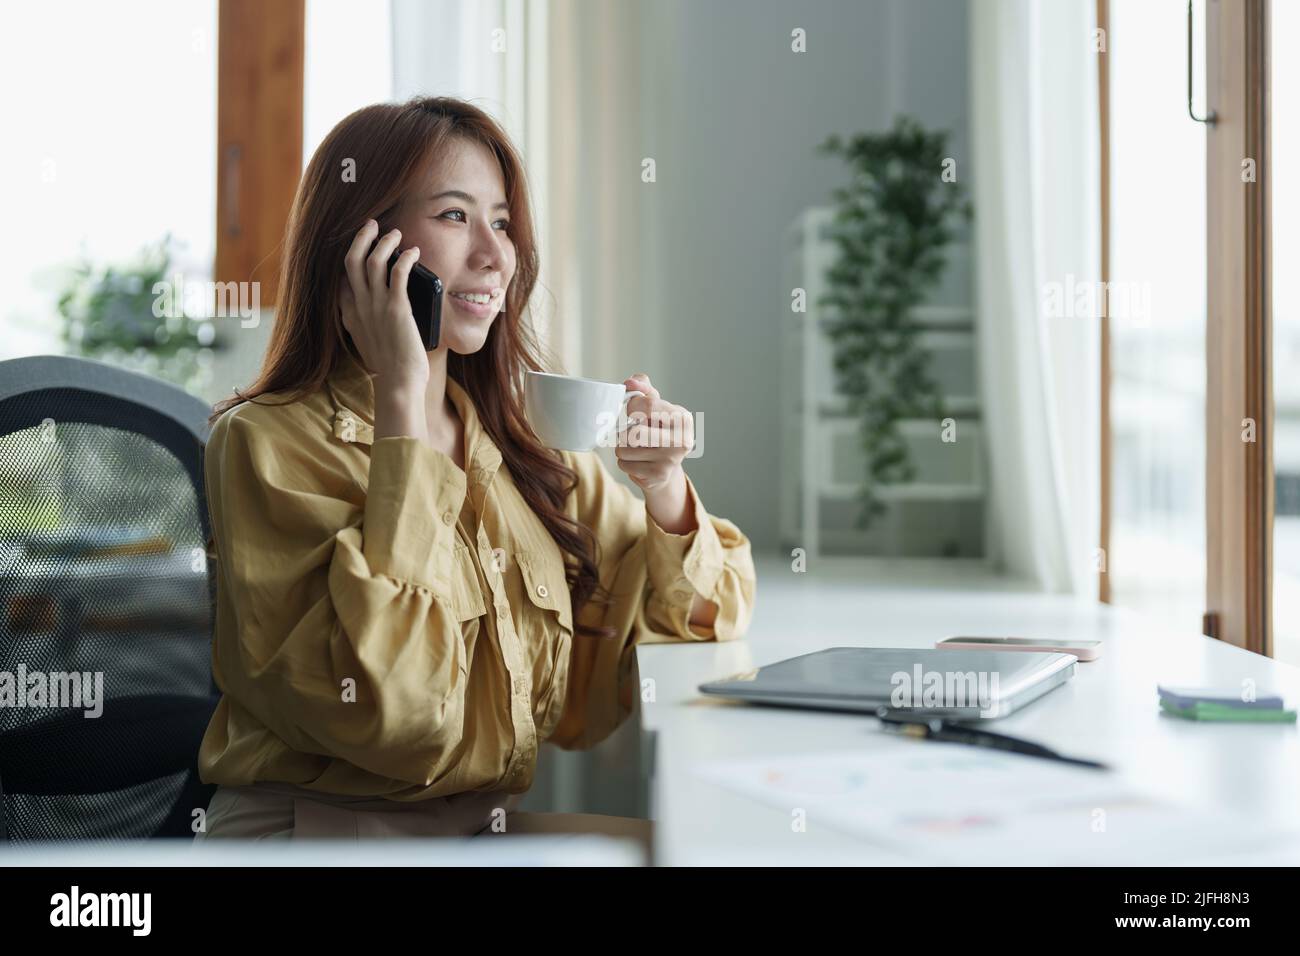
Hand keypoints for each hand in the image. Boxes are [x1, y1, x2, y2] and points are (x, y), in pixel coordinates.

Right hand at [339, 220, 428, 394]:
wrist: (398, 383)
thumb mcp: (369, 343)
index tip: (361, 245)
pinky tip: (413, 252)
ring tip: (396, 234)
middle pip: (352, 261)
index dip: (351, 257)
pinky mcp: (397, 310)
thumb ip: (366, 325)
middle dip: (361, 238)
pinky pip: (398, 274)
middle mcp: (360, 307)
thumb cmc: (391, 367)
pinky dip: (405, 258)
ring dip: (384, 243)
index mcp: (351, 315)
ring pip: (373, 262)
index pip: (343, 278)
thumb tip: (376, 314)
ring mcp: (377, 307)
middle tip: (372, 225)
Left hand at [615, 373, 694, 492]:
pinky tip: (637, 462)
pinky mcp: (658, 475)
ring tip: (635, 449)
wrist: (666, 468)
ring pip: (625, 449)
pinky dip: (624, 462)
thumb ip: (643, 389)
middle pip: (635, 432)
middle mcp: (681, 439)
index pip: (648, 405)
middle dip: (625, 433)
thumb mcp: (655, 406)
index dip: (632, 407)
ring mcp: (671, 460)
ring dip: (622, 448)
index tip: (633, 412)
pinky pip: (624, 464)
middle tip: (631, 434)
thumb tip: (630, 382)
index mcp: (682, 417)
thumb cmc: (658, 430)